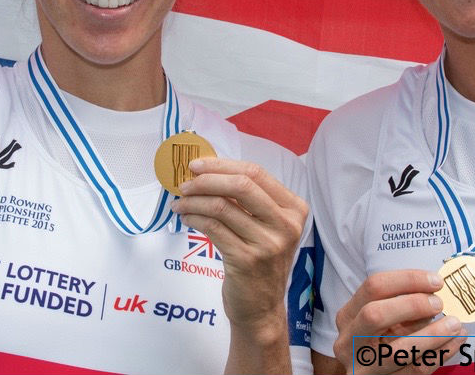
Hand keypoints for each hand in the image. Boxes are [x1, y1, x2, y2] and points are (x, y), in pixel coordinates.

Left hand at [170, 157, 306, 365]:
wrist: (262, 308)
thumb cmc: (261, 262)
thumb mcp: (267, 227)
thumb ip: (249, 201)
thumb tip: (209, 171)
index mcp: (294, 209)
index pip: (256, 173)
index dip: (222, 165)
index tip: (197, 165)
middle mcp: (286, 225)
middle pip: (241, 185)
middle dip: (207, 179)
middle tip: (185, 182)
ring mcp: (268, 244)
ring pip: (222, 207)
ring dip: (194, 200)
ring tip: (180, 203)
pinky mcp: (246, 260)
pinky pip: (213, 228)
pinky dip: (194, 218)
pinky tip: (186, 217)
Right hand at [332, 270, 466, 373]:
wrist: (367, 372)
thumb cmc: (376, 342)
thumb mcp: (379, 319)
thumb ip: (400, 305)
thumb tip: (436, 292)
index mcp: (348, 315)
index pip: (374, 287)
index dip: (407, 280)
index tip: (435, 281)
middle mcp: (349, 341)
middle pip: (375, 314)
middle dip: (412, 305)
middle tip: (439, 303)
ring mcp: (364, 367)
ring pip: (398, 350)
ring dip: (432, 335)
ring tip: (455, 324)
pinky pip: (416, 370)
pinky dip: (439, 354)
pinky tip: (454, 342)